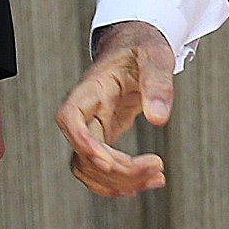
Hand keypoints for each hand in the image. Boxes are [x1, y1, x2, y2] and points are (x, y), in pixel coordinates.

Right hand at [55, 21, 174, 196]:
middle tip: (154, 168)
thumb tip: (159, 119)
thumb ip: (157, 84)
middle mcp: (87, 110)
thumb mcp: (154, 57)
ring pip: (87, 166)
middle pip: (83, 151)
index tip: (107, 160)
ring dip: (118, 181)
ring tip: (155, 178)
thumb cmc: (140, 48)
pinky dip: (119, 180)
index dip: (81, 142)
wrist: (134, 46)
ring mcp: (93, 124)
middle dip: (117, 169)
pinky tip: (146, 179)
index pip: (69, 117)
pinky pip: (100, 166)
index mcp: (93, 88)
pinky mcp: (104, 134)